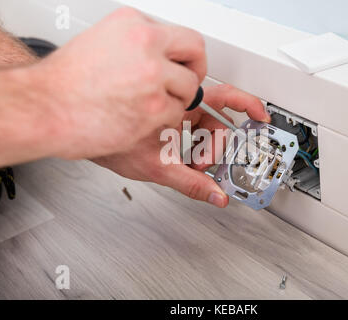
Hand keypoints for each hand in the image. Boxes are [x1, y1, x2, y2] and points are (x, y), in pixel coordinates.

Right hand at [34, 7, 205, 159]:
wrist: (44, 109)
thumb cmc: (64, 83)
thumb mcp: (101, 43)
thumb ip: (135, 46)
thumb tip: (160, 55)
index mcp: (133, 24)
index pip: (182, 35)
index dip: (187, 54)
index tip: (186, 65)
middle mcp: (145, 44)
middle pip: (195, 53)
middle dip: (195, 73)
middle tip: (187, 86)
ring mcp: (151, 75)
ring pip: (189, 88)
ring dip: (176, 100)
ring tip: (151, 107)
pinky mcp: (153, 106)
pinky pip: (176, 114)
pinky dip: (164, 121)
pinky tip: (142, 119)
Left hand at [94, 84, 270, 207]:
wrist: (85, 134)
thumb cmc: (111, 141)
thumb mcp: (157, 167)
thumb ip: (191, 184)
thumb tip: (218, 196)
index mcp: (180, 106)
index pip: (224, 99)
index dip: (248, 105)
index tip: (261, 114)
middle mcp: (179, 106)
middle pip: (219, 120)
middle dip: (221, 144)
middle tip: (216, 160)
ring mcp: (172, 114)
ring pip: (206, 129)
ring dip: (207, 151)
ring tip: (196, 167)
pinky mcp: (167, 123)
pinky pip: (193, 135)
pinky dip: (196, 151)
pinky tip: (188, 164)